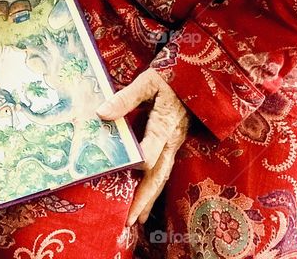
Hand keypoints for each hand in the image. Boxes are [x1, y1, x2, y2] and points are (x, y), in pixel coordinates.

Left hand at [97, 68, 189, 225]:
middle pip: (159, 174)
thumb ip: (126, 98)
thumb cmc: (169, 77)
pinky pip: (163, 170)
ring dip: (149, 198)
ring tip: (137, 219)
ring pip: (162, 176)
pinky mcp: (171, 145)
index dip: (142, 158)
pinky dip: (153, 187)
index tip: (132, 167)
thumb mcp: (147, 81)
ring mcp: (173, 144)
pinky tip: (145, 199)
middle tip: (131, 220)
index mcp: (165, 123)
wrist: (193, 77)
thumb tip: (102, 113)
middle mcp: (171, 140)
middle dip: (146, 198)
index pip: (153, 148)